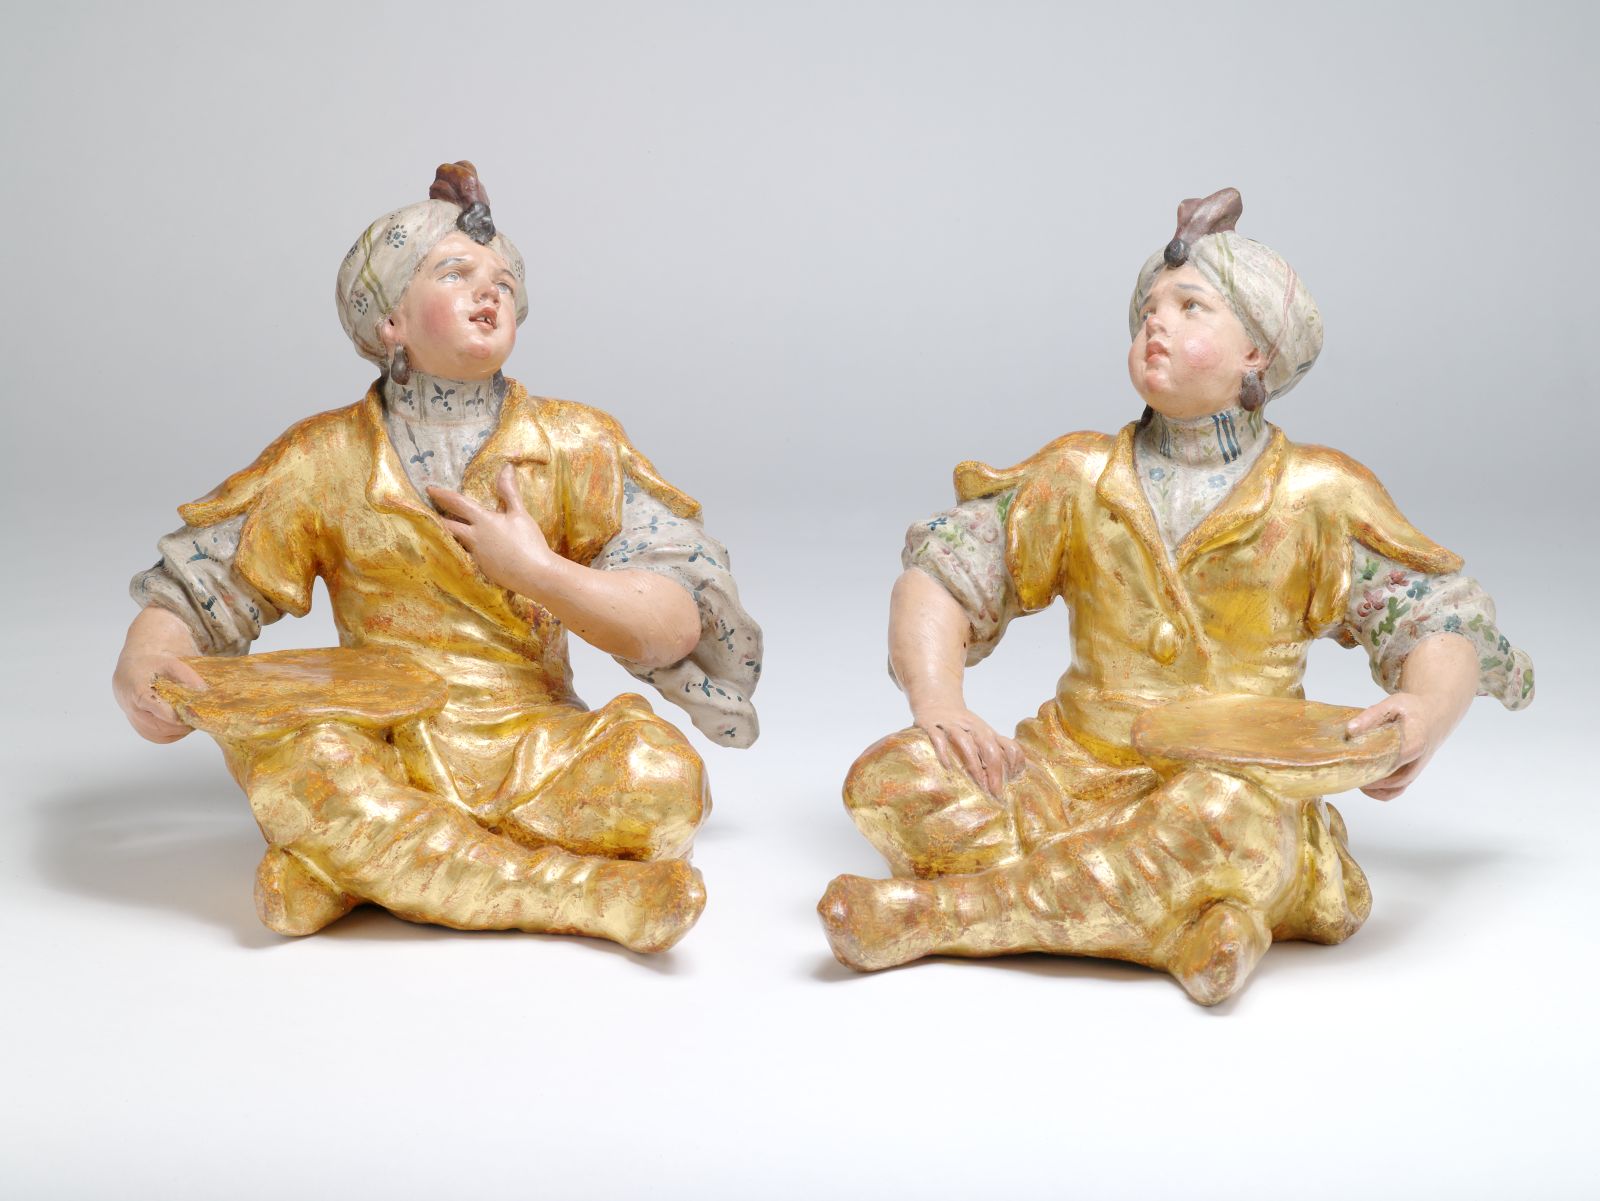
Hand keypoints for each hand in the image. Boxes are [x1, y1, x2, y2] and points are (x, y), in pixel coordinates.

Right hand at [113, 640, 205, 743]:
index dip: (171, 714)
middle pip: (157, 725)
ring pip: (156, 734)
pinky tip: (181, 726)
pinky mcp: (137, 725)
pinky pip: (154, 737)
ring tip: (191, 722)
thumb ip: (187, 676)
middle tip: (196, 719)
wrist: (132, 669)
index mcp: (137, 689)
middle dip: (179, 725)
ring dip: (177, 732)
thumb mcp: (170, 664)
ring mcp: (133, 718)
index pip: (153, 706)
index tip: (190, 715)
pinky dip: (171, 735)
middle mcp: (132, 706)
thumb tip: (203, 690)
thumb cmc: (151, 665)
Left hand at [429, 465, 552, 595]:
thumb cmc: (528, 542)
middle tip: (431, 512)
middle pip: (449, 526)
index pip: (457, 504)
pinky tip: (471, 551)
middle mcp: (474, 538)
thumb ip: (510, 492)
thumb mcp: (520, 514)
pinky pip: (469, 556)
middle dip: (439, 518)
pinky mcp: (482, 570)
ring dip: (451, 535)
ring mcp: (476, 556)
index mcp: (483, 521)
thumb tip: (506, 468)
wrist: (535, 575)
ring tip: (448, 531)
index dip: (443, 495)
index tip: (430, 489)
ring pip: (456, 542)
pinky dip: (467, 550)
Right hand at [912, 703, 1024, 797]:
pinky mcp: (931, 727)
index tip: (1012, 783)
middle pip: (989, 747)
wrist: (937, 702)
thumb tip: (1018, 773)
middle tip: (996, 792)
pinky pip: (938, 739)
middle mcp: (973, 728)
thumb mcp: (982, 735)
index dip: (1013, 764)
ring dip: (973, 764)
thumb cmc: (962, 725)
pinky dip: (943, 753)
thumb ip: (996, 750)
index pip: (1008, 746)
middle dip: (995, 771)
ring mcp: (952, 726)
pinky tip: (948, 768)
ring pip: (965, 742)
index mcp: (987, 732)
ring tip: (978, 784)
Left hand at [1346, 692, 1452, 800]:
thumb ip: (1371, 716)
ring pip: (1397, 788)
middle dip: (1371, 780)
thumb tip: (1350, 730)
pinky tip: (1366, 786)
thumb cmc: (1413, 709)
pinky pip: (1399, 788)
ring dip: (1376, 790)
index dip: (1371, 766)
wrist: (1434, 714)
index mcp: (1414, 743)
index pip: (1391, 761)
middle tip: (1349, 774)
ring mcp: (1416, 768)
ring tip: (1356, 782)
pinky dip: (1384, 792)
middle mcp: (1417, 760)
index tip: (1352, 765)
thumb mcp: (1392, 704)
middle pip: (1394, 779)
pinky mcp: (1413, 772)